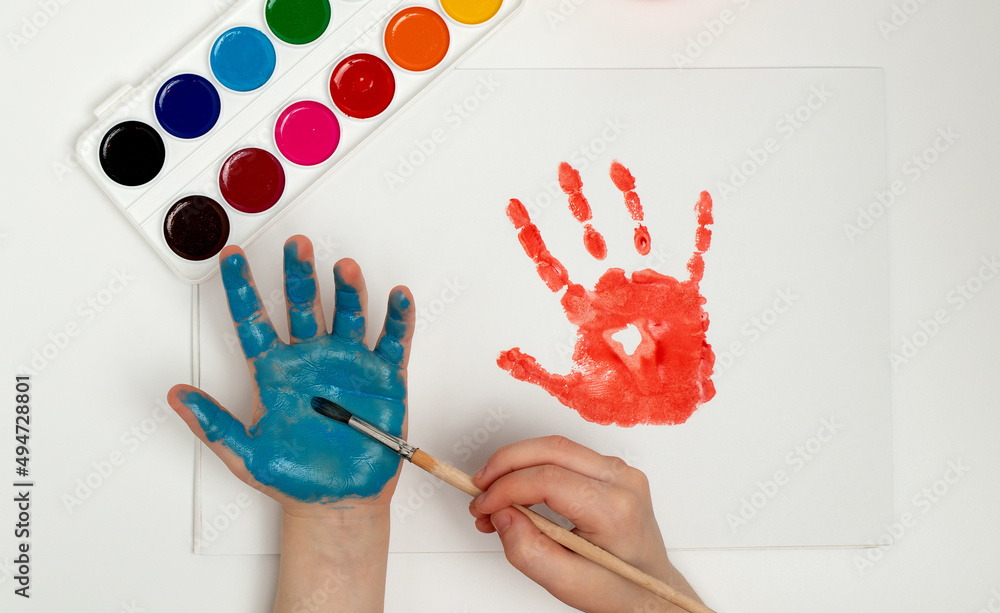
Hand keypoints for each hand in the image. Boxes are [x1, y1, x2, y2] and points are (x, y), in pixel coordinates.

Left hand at [167, 235, 414, 513]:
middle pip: (304, 305)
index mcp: (276, 371)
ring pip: (349, 314)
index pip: (254, 320)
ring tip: (344, 268)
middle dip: (299, 273)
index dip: (242, 287)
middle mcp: (312, 359)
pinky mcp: (384, 378)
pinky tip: (397, 297)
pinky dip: (398, 319)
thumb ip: (212, 424)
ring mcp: (349, 364)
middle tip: (295, 245)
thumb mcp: (244, 455)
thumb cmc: (293, 479)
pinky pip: (393, 341)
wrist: (338, 502)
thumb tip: (176, 396)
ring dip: (348, 289)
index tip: (230, 258)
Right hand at [469, 436, 702, 612]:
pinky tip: (516, 491)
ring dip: (516, 464)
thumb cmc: (618, 590)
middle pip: (551, 450)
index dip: (506, 488)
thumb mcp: (567, 583)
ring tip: (493, 496)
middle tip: (479, 489)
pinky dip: (533, 467)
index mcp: (615, 509)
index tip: (483, 506)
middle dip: (505, 465)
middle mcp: (622, 481)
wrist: (651, 593)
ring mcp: (620, 471)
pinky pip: (564, 456)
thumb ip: (528, 551)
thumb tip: (502, 515)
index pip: (548, 480)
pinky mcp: (611, 471)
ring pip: (556, 447)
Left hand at [498, 161, 715, 425]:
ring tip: (614, 168)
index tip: (514, 206)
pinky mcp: (682, 294)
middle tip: (563, 170)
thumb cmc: (622, 398)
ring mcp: (648, 286)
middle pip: (590, 235)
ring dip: (625, 201)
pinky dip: (700, 228)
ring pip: (634, 231)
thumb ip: (536, 371)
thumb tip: (504, 357)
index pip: (552, 263)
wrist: (663, 409)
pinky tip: (699, 199)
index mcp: (585, 307)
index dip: (532, 235)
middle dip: (576, 203)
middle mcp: (614, 288)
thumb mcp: (571, 388)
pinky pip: (694, 255)